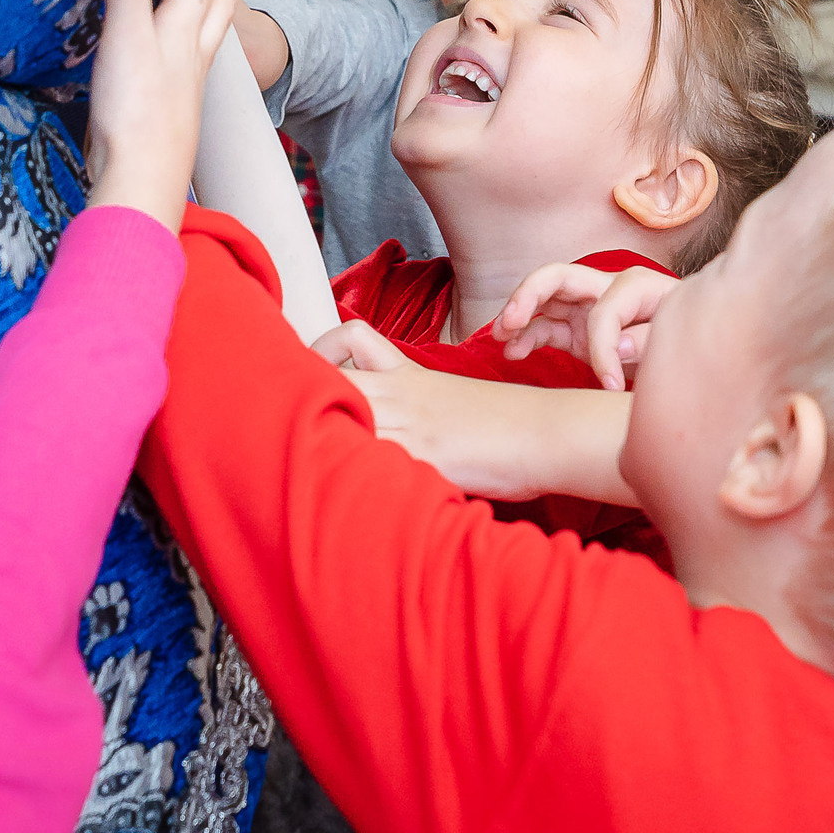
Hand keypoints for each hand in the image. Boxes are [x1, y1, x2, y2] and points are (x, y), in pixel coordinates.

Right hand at [87, 0, 241, 233]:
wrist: (140, 178)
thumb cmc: (137, 109)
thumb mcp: (126, 35)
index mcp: (187, 31)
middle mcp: (194, 53)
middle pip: (221, 1)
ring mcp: (185, 81)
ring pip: (208, 30)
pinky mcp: (168, 105)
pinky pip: (187, 55)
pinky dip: (183, 32)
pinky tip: (163, 39)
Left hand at [312, 320, 634, 504]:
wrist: (545, 432)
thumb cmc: (503, 423)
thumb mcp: (449, 401)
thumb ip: (412, 405)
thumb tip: (380, 429)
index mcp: (408, 373)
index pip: (351, 339)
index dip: (321, 349)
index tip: (310, 371)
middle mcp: (402, 393)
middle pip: (330, 373)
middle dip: (299, 391)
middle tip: (288, 418)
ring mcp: (411, 424)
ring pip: (345, 413)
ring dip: (319, 437)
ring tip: (302, 463)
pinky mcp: (424, 456)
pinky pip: (373, 458)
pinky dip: (354, 474)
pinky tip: (346, 493)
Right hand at [491, 263, 681, 390]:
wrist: (693, 355)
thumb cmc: (691, 341)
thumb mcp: (679, 340)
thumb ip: (649, 340)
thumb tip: (619, 344)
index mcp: (634, 285)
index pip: (604, 311)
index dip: (603, 349)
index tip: (610, 386)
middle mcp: (604, 290)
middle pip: (558, 278)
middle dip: (529, 294)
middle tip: (509, 321)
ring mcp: (586, 309)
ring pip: (543, 302)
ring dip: (517, 315)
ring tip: (499, 336)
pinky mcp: (577, 332)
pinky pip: (545, 329)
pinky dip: (526, 338)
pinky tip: (512, 352)